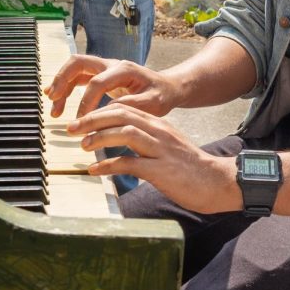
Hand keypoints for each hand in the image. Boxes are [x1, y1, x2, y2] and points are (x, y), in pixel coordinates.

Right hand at [46, 55, 181, 119]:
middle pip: (78, 63)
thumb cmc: (161, 95)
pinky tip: (58, 102)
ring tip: (54, 108)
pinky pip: (78, 78)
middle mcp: (111, 64)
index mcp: (124, 69)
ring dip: (61, 85)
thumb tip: (109, 111)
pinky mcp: (101, 76)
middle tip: (52, 99)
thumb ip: (131, 105)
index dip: (86, 102)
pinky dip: (66, 88)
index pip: (97, 82)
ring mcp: (104, 69)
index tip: (81, 121)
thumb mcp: (153, 103)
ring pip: (75, 69)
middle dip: (62, 79)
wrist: (167, 88)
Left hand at [70, 104, 239, 213]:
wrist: (218, 181)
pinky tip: (95, 170)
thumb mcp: (166, 146)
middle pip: (121, 114)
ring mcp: (160, 150)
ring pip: (126, 133)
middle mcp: (158, 132)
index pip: (124, 107)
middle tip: (72, 128)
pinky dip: (109, 165)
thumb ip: (145, 141)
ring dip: (100, 137)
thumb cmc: (190, 167)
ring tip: (82, 145)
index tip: (80, 119)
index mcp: (158, 124)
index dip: (99, 111)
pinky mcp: (162, 170)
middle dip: (93, 119)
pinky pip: (131, 163)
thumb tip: (120, 142)